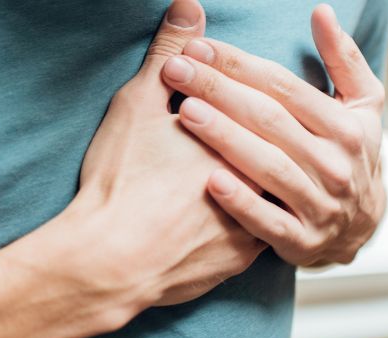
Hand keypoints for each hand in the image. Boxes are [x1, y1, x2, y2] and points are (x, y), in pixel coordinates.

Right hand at [58, 0, 268, 306]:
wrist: (111, 261)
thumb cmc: (121, 181)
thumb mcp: (140, 104)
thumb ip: (169, 52)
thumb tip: (189, 8)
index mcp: (240, 142)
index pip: (265, 108)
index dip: (252, 90)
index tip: (237, 85)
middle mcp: (259, 183)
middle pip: (277, 149)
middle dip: (266, 133)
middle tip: (252, 124)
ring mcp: (252, 226)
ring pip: (273, 193)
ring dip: (264, 177)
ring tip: (247, 162)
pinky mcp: (237, 260)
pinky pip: (255, 231)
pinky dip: (247, 214)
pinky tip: (237, 204)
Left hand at [159, 4, 385, 266]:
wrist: (360, 230)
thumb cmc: (348, 155)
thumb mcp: (362, 107)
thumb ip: (343, 59)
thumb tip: (321, 11)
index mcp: (346, 127)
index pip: (284, 87)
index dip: (240, 64)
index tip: (199, 47)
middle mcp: (336, 165)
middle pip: (270, 120)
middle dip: (219, 90)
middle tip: (176, 71)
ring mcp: (319, 205)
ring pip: (267, 166)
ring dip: (225, 138)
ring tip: (184, 112)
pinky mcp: (301, 241)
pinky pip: (267, 222)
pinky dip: (241, 203)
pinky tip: (209, 181)